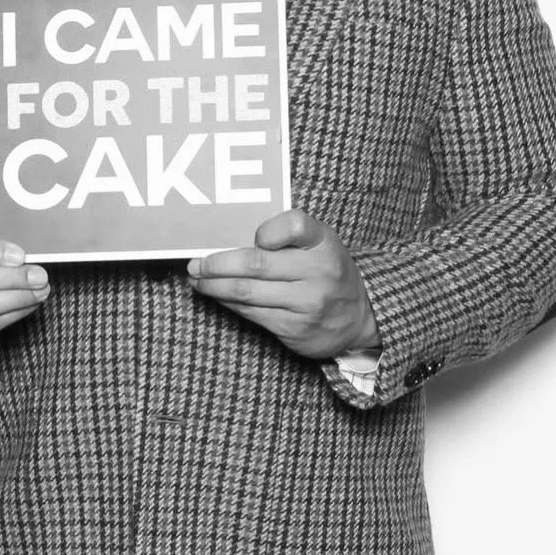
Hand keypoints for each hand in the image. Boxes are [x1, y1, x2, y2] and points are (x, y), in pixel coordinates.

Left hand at [187, 210, 379, 359]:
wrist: (361, 317)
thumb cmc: (327, 269)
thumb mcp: (319, 242)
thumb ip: (287, 233)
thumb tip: (231, 234)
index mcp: (323, 242)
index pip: (294, 225)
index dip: (268, 230)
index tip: (253, 236)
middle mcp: (319, 272)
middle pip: (254, 264)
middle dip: (216, 264)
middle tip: (195, 264)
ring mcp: (307, 304)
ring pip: (246, 292)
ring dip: (214, 286)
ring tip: (197, 280)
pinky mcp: (295, 329)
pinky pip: (251, 313)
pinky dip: (228, 303)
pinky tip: (217, 296)